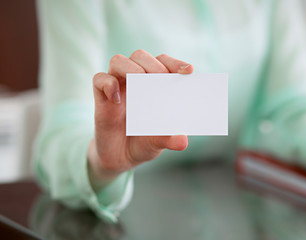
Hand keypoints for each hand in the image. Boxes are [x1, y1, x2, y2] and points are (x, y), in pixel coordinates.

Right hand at [87, 50, 193, 189]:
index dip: (175, 63)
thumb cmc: (143, 143)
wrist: (120, 159)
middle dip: (152, 64)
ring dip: (129, 67)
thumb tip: (183, 141)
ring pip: (118, 61)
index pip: (164, 63)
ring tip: (139, 81)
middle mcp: (135, 81)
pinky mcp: (101, 98)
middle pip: (140, 56)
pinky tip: (117, 101)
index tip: (189, 71)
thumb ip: (169, 139)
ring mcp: (117, 88)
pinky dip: (108, 84)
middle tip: (161, 78)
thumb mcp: (158, 143)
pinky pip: (99, 79)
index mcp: (154, 85)